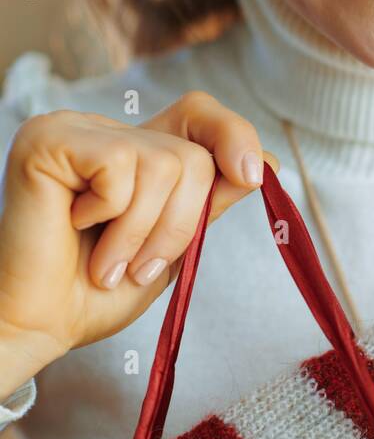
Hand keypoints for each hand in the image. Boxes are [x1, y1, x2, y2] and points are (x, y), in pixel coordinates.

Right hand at [0, 92, 279, 386]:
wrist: (41, 325)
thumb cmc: (93, 293)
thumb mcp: (172, 245)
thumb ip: (210, 201)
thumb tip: (266, 162)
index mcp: (136, 151)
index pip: (199, 113)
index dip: (234, 135)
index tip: (252, 176)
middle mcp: (106, 131)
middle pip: (193, 153)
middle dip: (180, 223)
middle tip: (137, 266)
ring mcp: (76, 129)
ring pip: (166, 163)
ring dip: (143, 232)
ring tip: (107, 261)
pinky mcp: (49, 138)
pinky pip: (122, 166)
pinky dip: (111, 215)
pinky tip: (73, 227)